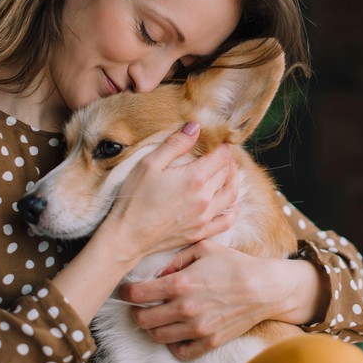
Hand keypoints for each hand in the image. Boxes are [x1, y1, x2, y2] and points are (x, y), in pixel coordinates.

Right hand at [100, 122, 239, 262]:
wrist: (127, 236)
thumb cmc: (135, 198)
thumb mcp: (149, 164)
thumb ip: (175, 144)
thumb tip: (196, 126)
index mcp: (195, 178)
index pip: (221, 156)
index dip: (223, 145)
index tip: (219, 141)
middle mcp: (205, 198)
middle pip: (226, 173)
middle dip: (226, 160)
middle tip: (220, 154)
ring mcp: (205, 217)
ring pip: (232, 194)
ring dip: (234, 180)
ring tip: (228, 172)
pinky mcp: (201, 232)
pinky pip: (227, 220)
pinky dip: (234, 209)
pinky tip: (232, 202)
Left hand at [119, 239, 329, 359]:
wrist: (263, 288)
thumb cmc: (234, 264)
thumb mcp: (204, 248)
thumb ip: (176, 258)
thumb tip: (159, 272)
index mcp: (180, 283)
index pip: (137, 294)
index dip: (126, 293)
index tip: (127, 291)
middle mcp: (185, 308)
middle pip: (142, 320)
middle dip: (135, 312)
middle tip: (139, 306)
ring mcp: (197, 328)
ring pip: (158, 336)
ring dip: (152, 328)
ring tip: (157, 318)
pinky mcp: (209, 341)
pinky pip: (180, 351)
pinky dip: (172, 344)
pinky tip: (175, 332)